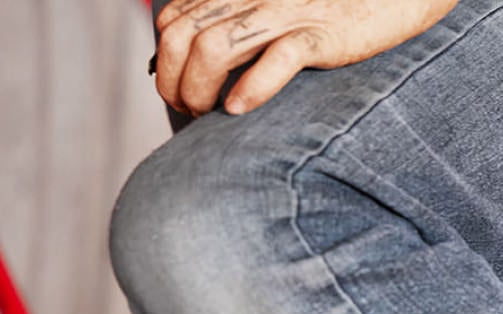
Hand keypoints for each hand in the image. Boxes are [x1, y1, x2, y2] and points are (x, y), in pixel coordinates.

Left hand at [155, 0, 459, 116]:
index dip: (165, 62)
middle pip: (183, 36)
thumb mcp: (277, 9)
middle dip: (173, 81)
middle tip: (189, 110)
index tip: (179, 93)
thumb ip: (240, 25)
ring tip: (208, 113)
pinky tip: (241, 109)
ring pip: (214, 47)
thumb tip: (204, 68)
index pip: (172, 21)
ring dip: (198, 89)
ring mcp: (288, 12)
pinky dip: (252, 88)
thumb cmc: (337, 7)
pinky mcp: (324, 33)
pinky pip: (278, 58)